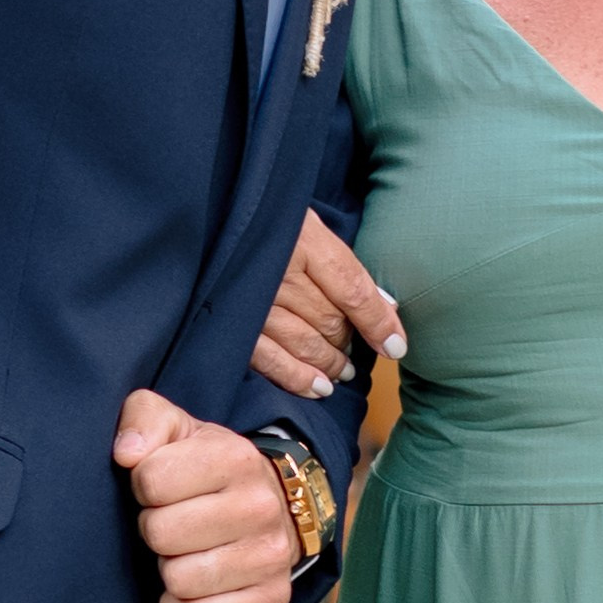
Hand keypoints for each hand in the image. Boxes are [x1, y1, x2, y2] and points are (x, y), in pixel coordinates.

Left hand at [115, 389, 300, 602]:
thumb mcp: (177, 428)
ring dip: (170, 570)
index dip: (143, 486)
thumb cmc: (209, 467)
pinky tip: (191, 587)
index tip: (161, 487)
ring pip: (179, 581)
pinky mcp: (271, 599)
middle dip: (155, 530)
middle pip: (160, 534)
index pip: (150, 480)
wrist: (275, 504)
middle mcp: (261, 506)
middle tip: (174, 522)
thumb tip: (126, 453)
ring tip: (186, 551)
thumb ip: (144, 421)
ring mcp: (271, 556)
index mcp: (235, 456)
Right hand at [250, 207, 406, 401]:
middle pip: (330, 321)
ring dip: (330, 363)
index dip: (378, 322)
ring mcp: (253, 302)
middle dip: (348, 341)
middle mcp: (278, 273)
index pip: (352, 290)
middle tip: (355, 351)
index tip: (395, 347)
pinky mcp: (232, 325)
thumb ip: (343, 265)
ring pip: (305, 343)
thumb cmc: (265, 221)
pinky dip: (298, 378)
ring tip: (343, 371)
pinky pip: (271, 360)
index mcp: (302, 239)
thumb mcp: (307, 226)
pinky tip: (318, 387)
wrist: (206, 215)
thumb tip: (387, 307)